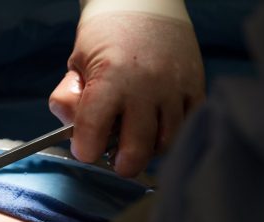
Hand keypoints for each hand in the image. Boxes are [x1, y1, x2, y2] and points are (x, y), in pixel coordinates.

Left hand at [49, 12, 203, 176]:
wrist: (144, 2)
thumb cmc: (106, 35)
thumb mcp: (76, 64)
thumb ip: (67, 100)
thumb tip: (73, 134)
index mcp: (111, 78)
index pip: (93, 134)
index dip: (85, 150)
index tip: (84, 148)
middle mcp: (147, 86)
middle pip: (135, 151)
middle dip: (120, 163)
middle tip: (113, 157)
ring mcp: (174, 88)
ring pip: (164, 144)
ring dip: (147, 151)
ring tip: (134, 140)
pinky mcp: (196, 87)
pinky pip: (186, 128)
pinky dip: (170, 135)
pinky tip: (155, 127)